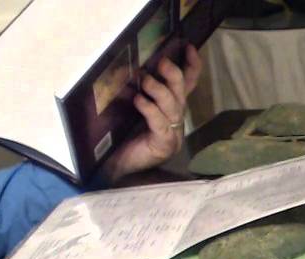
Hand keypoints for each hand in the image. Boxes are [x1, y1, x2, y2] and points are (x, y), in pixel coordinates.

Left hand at [100, 44, 203, 184]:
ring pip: (173, 107)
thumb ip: (137, 91)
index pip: (188, 85)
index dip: (191, 66)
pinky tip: (138, 101)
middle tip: (161, 62)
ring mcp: (172, 134)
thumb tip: (130, 66)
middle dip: (174, 76)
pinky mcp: (163, 146)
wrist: (113, 167)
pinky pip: (160, 124)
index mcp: (169, 110)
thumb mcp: (130, 108)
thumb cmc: (120, 137)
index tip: (188, 46)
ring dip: (159, 91)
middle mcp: (174, 120)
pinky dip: (150, 109)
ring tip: (144, 80)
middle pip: (181, 94)